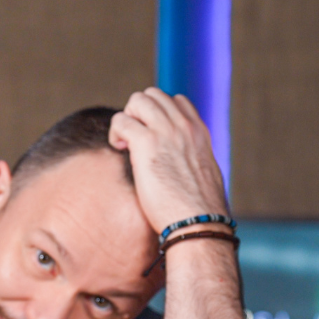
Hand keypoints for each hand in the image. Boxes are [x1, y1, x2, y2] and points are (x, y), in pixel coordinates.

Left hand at [109, 89, 228, 234]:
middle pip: (153, 94)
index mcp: (199, 133)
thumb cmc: (199, 211)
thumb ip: (192, 159)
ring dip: (127, 118)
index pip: (176, 101)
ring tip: (126, 143)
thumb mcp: (203, 174)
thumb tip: (179, 164)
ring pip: (137, 100)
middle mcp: (184, 127)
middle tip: (134, 138)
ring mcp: (166, 132)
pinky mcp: (146, 144)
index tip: (151, 135)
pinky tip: (121, 150)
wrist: (198, 224)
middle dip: (138, 112)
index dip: (158, 114)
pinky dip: (116, 133)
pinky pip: (121, 120)